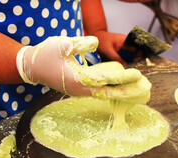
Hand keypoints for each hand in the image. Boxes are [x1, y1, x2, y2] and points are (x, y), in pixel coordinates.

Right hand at [16, 36, 147, 101]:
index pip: (106, 79)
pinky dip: (114, 90)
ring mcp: (82, 91)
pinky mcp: (81, 89)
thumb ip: (80, 43)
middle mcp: (82, 89)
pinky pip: (101, 92)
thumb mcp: (61, 44)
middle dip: (129, 91)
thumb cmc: (45, 55)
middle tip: (146, 89)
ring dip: (124, 92)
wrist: (31, 67)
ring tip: (141, 91)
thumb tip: (96, 42)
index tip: (137, 75)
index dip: (122, 77)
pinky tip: (124, 88)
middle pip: (110, 92)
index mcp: (78, 79)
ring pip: (107, 94)